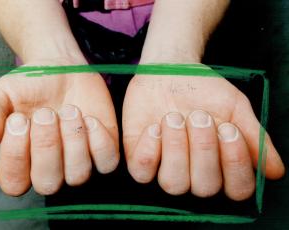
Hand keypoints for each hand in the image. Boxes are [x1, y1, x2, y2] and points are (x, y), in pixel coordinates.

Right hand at [0, 61, 118, 195]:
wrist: (62, 68)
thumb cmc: (30, 85)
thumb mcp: (2, 92)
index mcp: (23, 163)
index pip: (14, 183)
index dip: (15, 156)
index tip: (18, 119)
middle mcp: (51, 169)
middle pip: (48, 184)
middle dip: (46, 146)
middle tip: (45, 113)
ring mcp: (79, 162)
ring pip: (78, 176)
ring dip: (73, 141)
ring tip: (68, 110)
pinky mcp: (103, 150)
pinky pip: (107, 162)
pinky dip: (99, 141)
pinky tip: (89, 118)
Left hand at [122, 66, 284, 200]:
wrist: (169, 70)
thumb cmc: (203, 90)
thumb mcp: (235, 107)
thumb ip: (255, 138)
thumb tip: (276, 171)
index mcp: (222, 165)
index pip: (237, 189)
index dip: (234, 163)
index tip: (227, 128)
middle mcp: (195, 173)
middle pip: (205, 188)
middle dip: (203, 149)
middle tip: (199, 115)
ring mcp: (165, 169)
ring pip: (174, 184)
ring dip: (177, 148)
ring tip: (175, 117)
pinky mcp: (140, 161)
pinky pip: (142, 173)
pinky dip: (150, 150)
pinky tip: (155, 127)